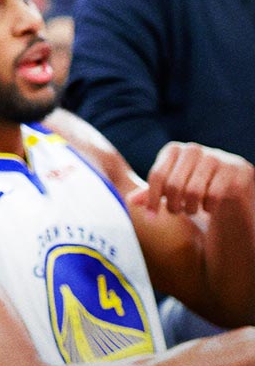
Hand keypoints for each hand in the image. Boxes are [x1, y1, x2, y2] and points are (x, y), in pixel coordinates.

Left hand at [131, 142, 254, 216]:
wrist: (228, 185)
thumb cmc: (191, 186)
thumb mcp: (168, 188)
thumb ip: (149, 193)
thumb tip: (130, 201)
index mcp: (173, 150)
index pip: (157, 176)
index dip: (151, 199)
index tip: (151, 216)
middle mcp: (193, 149)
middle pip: (174, 185)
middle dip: (172, 205)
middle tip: (176, 212)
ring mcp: (216, 157)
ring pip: (194, 192)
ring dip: (190, 209)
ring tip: (190, 210)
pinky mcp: (236, 170)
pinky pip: (214, 195)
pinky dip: (209, 208)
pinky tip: (208, 208)